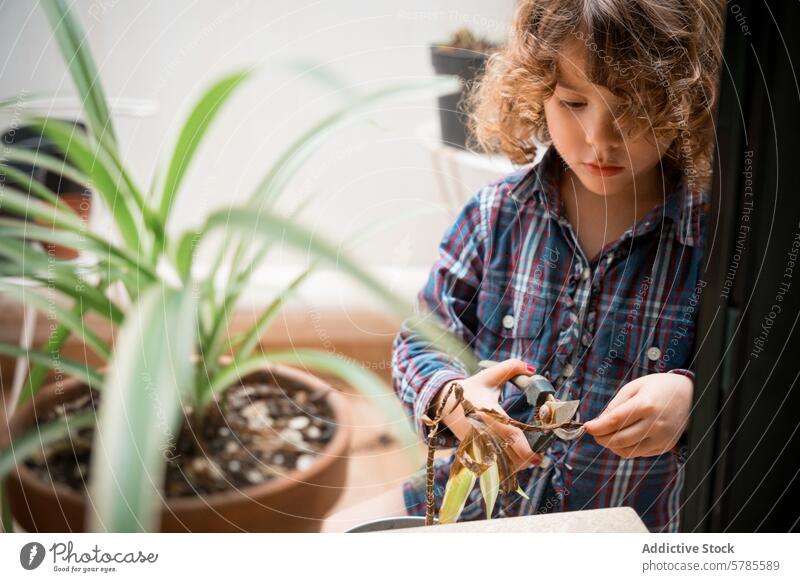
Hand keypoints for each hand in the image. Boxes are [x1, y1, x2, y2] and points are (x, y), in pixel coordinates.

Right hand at [431, 358, 542, 472]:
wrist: (445, 403)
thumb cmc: (472, 389)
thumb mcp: (490, 376)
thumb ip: (511, 367)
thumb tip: (531, 368)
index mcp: (486, 412)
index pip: (508, 434)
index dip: (525, 448)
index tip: (538, 457)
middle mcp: (480, 431)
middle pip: (508, 456)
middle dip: (526, 460)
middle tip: (540, 455)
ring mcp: (475, 444)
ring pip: (501, 466)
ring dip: (517, 465)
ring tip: (530, 457)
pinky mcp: (473, 452)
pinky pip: (493, 467)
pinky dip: (506, 467)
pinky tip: (515, 459)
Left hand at [583, 372, 692, 457]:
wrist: (690, 395)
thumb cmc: (658, 388)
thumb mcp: (634, 387)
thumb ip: (616, 405)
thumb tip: (600, 421)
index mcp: (645, 405)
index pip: (614, 421)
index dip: (597, 427)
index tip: (586, 427)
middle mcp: (655, 424)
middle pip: (619, 440)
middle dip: (601, 438)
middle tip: (594, 433)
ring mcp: (661, 438)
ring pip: (628, 451)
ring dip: (612, 446)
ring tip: (607, 435)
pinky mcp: (665, 446)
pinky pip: (639, 453)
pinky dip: (627, 448)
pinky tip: (624, 437)